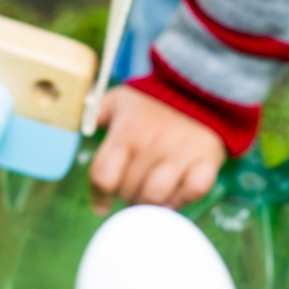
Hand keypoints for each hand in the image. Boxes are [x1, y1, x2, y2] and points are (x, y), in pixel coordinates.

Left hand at [89, 85, 224, 208]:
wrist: (196, 85)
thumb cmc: (150, 100)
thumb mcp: (117, 100)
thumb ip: (96, 115)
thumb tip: (82, 131)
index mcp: (127, 131)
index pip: (103, 177)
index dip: (98, 195)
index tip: (101, 202)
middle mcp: (152, 143)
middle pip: (128, 191)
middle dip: (125, 194)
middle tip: (131, 188)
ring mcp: (181, 152)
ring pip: (156, 198)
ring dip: (149, 203)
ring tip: (149, 195)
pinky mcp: (207, 159)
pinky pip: (193, 192)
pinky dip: (182, 199)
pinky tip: (175, 193)